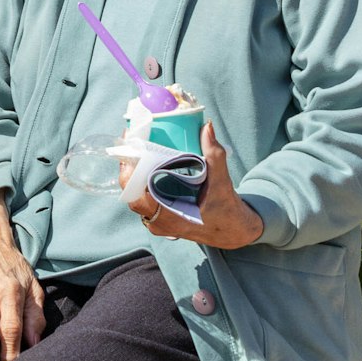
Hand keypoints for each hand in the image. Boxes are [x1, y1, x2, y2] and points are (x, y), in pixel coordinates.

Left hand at [123, 121, 263, 248]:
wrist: (233, 232)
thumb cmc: (227, 212)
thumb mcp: (222, 183)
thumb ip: (215, 156)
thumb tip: (207, 128)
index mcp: (170, 218)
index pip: (135, 198)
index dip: (128, 174)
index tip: (130, 151)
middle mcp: (159, 222)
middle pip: (132, 193)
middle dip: (131, 168)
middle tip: (135, 145)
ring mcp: (159, 222)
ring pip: (137, 196)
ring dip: (136, 175)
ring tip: (139, 151)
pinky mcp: (162, 219)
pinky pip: (145, 199)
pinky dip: (144, 183)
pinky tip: (147, 166)